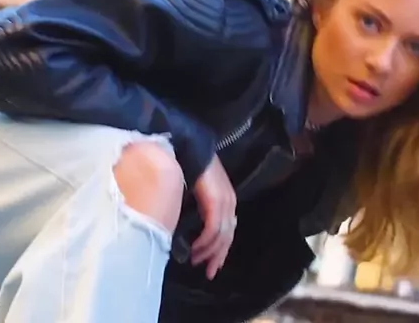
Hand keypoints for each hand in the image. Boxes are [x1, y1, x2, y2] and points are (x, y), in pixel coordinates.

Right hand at [190, 154, 236, 279]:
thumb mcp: (197, 191)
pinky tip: (196, 248)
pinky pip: (213, 229)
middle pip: (228, 237)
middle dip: (218, 256)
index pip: (228, 231)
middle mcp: (229, 203)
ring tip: (197, 261)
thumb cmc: (189, 166)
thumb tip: (192, 227)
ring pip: (221, 236)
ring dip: (209, 252)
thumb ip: (200, 207)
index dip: (221, 249)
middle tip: (209, 272)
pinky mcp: (216, 202)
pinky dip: (205, 242)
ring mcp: (224, 202)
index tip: (213, 264)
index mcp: (226, 200)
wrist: (189, 147)